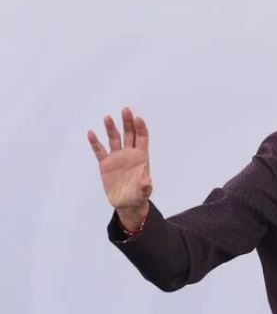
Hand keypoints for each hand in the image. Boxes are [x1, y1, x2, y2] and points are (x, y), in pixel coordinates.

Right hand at [87, 107, 152, 225]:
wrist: (126, 203)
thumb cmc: (138, 195)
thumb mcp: (143, 192)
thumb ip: (145, 186)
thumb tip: (147, 181)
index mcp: (141, 157)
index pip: (142, 138)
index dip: (140, 128)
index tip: (137, 118)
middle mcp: (129, 154)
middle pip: (129, 134)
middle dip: (127, 122)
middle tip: (125, 110)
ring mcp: (117, 158)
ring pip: (114, 139)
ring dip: (111, 128)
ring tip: (108, 117)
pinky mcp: (105, 164)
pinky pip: (99, 151)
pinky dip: (95, 142)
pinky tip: (91, 133)